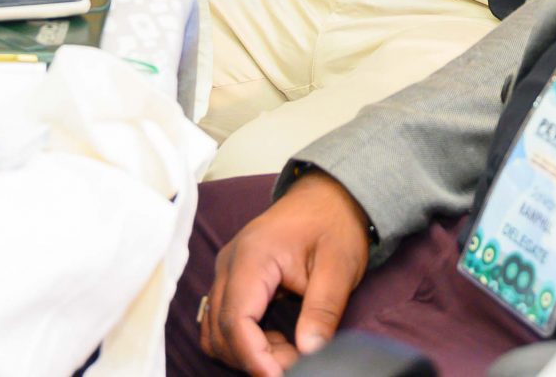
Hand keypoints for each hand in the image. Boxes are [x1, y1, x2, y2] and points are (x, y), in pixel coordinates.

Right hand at [201, 170, 371, 374]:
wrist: (329, 196)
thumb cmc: (335, 225)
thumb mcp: (340, 267)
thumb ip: (323, 310)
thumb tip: (309, 352)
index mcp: (253, 257)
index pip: (236, 320)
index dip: (255, 357)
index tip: (282, 375)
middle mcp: (230, 263)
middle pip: (221, 330)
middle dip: (255, 358)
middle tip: (295, 363)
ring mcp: (227, 270)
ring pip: (215, 329)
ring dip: (247, 351)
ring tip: (288, 352)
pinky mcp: (232, 277)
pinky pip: (223, 319)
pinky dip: (244, 339)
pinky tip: (276, 340)